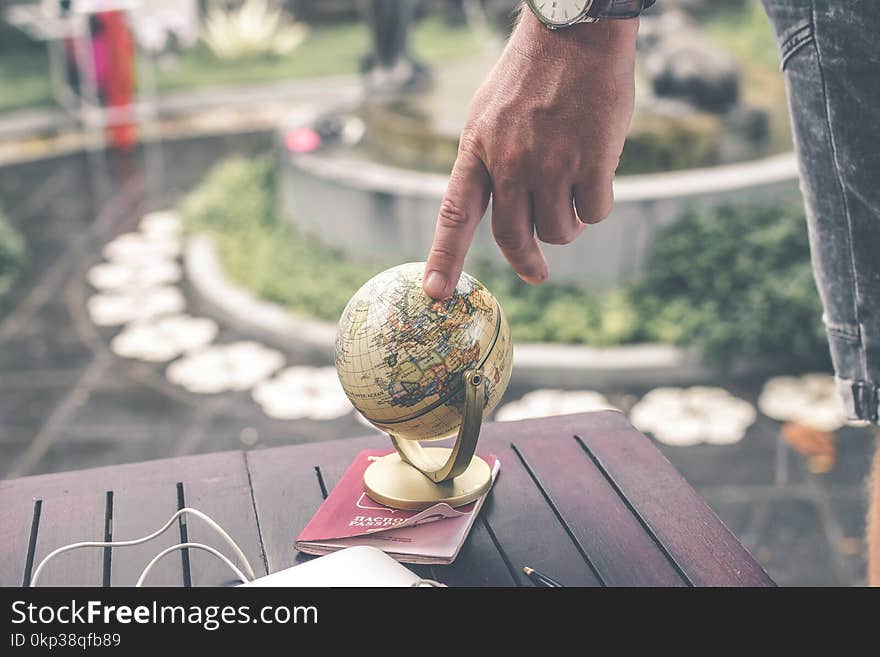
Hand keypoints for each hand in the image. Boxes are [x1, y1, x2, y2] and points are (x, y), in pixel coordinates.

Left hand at [422, 11, 638, 298]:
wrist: (575, 33)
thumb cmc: (533, 74)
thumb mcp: (489, 115)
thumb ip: (489, 162)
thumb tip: (503, 209)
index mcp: (478, 150)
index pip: (455, 214)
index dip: (444, 256)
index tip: (436, 293)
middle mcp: (510, 163)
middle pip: (512, 236)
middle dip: (525, 260)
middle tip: (535, 273)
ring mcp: (551, 164)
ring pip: (558, 232)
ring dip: (567, 225)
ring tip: (571, 196)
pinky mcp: (591, 162)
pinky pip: (594, 212)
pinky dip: (596, 204)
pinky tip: (596, 177)